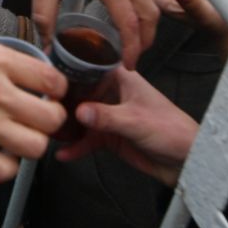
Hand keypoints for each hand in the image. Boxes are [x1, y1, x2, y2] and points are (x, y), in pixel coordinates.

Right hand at [0, 33, 65, 181]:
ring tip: (18, 140)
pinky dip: (4, 167)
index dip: (56, 90)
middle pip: (53, 119)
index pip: (53, 80)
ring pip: (35, 147)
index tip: (48, 95)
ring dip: (30, 146)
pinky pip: (3, 170)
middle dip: (49, 121)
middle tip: (36, 120)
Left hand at [19, 0, 156, 65]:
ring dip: (147, 22)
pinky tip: (127, 17)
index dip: (133, 48)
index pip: (130, 22)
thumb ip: (45, 20)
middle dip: (147, 38)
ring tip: (134, 42)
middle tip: (134, 58)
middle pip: (149, 11)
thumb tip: (46, 48)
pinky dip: (141, 7)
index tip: (128, 66)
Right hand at [54, 67, 197, 186]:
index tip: (47, 74)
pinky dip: (75, 146)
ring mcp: (109, 116)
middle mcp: (112, 94)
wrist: (186, 161)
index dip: (68, 68)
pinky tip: (64, 153)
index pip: (89, 66)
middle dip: (61, 101)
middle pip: (79, 92)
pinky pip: (87, 139)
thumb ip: (106, 117)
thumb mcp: (136, 121)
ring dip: (65, 125)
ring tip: (48, 131)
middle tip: (41, 108)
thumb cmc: (173, 130)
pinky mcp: (109, 136)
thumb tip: (80, 112)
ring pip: (79, 117)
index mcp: (122, 78)